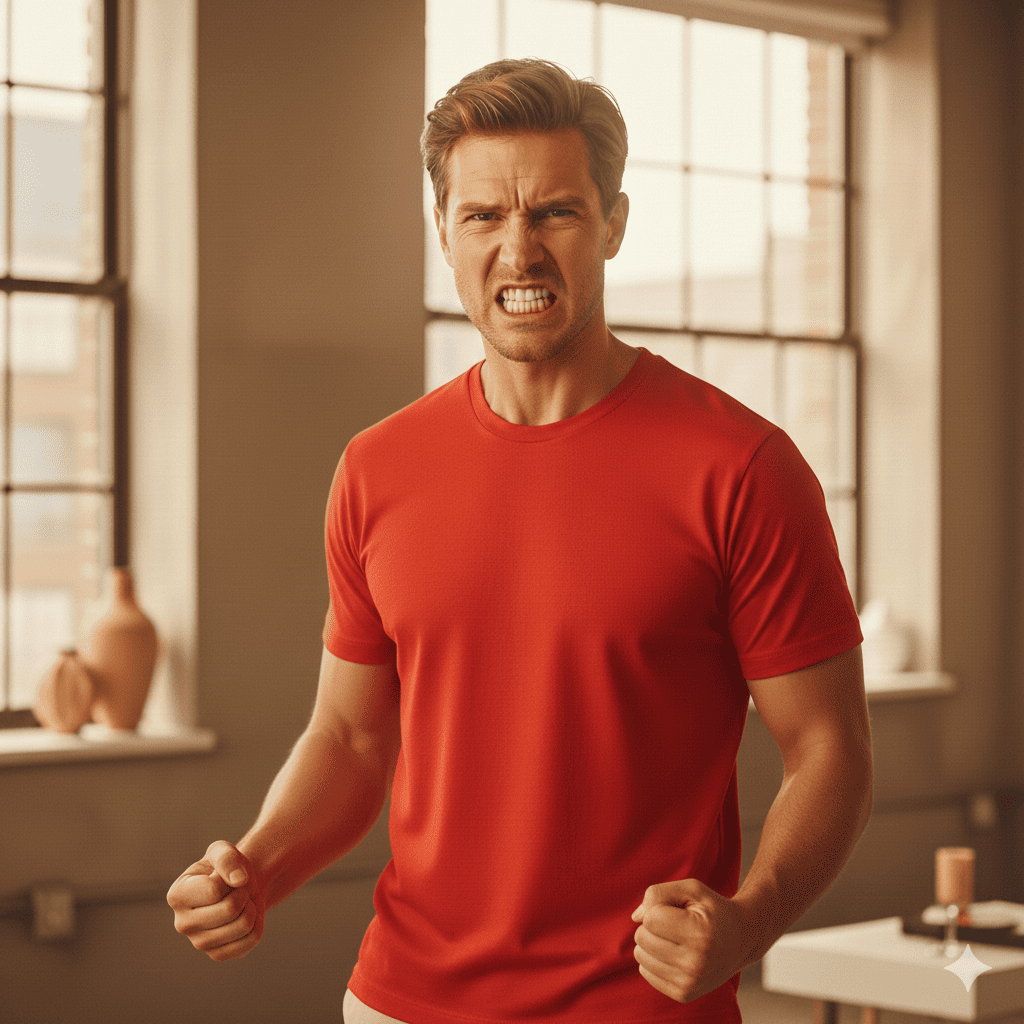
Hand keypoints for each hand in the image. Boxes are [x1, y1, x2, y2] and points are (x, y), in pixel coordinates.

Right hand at [167, 840, 265, 960]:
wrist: (238, 886)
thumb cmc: (225, 868)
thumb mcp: (223, 851)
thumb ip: (227, 858)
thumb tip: (239, 880)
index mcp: (176, 896)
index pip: (214, 890)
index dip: (231, 878)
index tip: (228, 876)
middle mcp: (182, 924)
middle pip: (230, 910)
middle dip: (244, 892)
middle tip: (239, 889)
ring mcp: (199, 943)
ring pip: (243, 925)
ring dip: (251, 906)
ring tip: (241, 901)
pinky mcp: (218, 954)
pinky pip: (251, 939)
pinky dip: (257, 922)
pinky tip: (244, 916)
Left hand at [631, 879, 753, 1002]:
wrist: (742, 939)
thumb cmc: (712, 910)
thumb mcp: (691, 889)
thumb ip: (658, 894)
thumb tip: (635, 917)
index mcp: (699, 934)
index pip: (650, 918)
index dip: (658, 908)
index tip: (677, 910)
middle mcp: (696, 963)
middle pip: (642, 938)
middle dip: (652, 925)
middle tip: (675, 923)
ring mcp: (690, 982)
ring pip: (641, 956)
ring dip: (651, 942)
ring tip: (675, 938)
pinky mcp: (684, 994)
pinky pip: (646, 972)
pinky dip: (653, 959)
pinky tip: (674, 953)